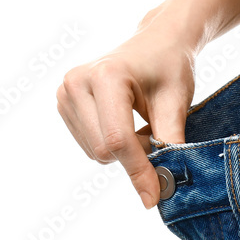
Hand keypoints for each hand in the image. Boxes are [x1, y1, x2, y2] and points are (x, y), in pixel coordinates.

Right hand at [56, 21, 195, 208]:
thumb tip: (166, 185)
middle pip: (103, 149)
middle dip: (134, 157)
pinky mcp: (63, 103)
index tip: (153, 197)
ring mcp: (65, 93)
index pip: (117, 139)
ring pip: (94, 151)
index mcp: (106, 77)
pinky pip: (89, 144)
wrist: (157, 43)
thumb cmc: (170, 68)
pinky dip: (112, 144)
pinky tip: (124, 122)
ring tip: (141, 124)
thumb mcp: (176, 104)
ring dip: (123, 151)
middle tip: (157, 137)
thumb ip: (170, 144)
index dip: (138, 171)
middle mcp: (76, 82)